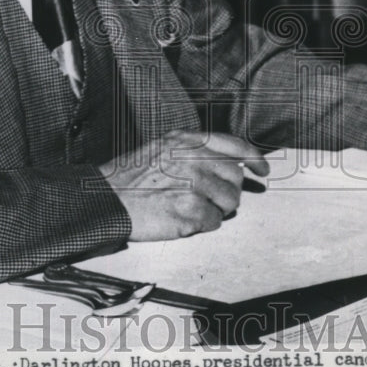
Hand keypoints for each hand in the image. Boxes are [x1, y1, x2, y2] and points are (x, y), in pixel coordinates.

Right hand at [98, 130, 268, 241]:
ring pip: (229, 202)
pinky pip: (214, 222)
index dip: (254, 158)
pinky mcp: (190, 211)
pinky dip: (202, 225)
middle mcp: (193, 159)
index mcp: (186, 141)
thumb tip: (223, 164)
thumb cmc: (128, 178)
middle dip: (227, 192)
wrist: (104, 199)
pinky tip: (181, 219)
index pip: (234, 145)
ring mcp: (193, 185)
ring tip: (189, 209)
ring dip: (215, 210)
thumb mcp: (161, 149)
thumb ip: (192, 152)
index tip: (262, 169)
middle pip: (235, 177)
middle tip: (209, 200)